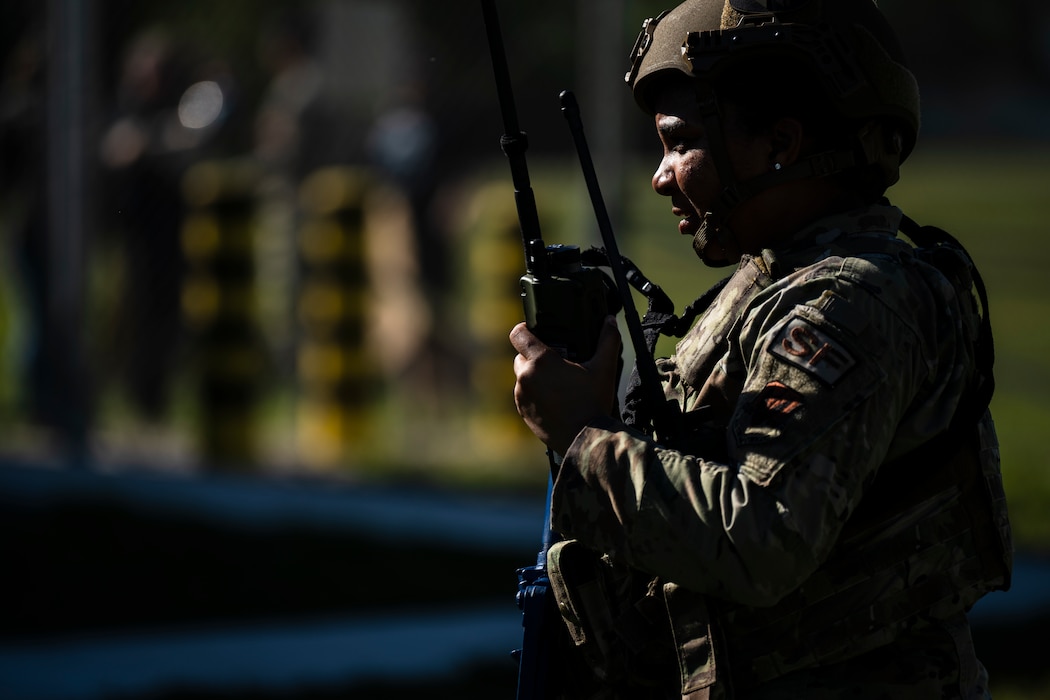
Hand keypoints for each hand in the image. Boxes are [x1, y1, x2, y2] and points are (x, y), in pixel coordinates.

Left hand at [509, 316, 621, 454]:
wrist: (585, 439)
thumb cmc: (593, 402)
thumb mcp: (604, 368)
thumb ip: (608, 340)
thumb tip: (610, 320)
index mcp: (541, 362)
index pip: (518, 334)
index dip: (525, 329)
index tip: (535, 331)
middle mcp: (526, 377)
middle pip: (520, 356)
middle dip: (534, 357)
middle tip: (555, 362)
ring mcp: (522, 396)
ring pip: (522, 378)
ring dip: (535, 377)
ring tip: (557, 383)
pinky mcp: (523, 412)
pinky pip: (525, 396)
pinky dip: (535, 395)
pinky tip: (554, 400)